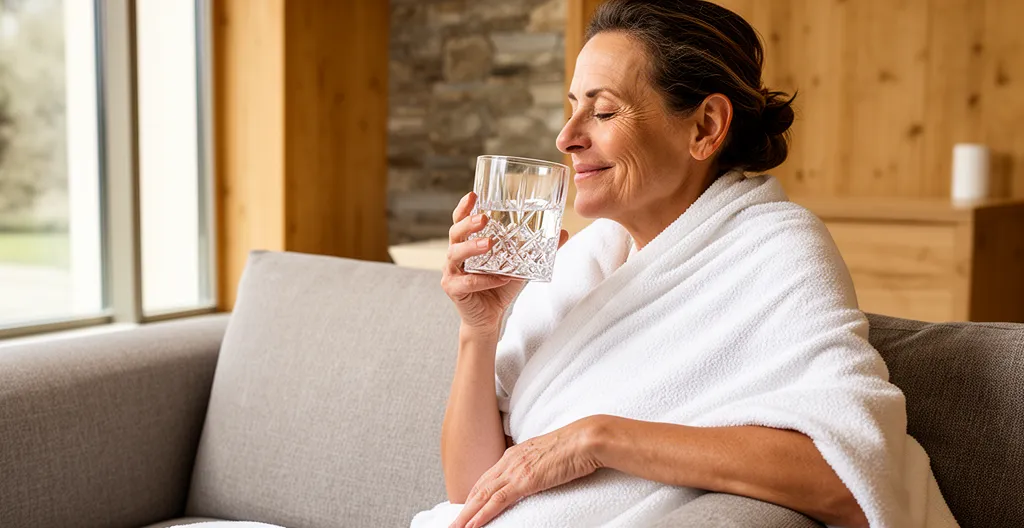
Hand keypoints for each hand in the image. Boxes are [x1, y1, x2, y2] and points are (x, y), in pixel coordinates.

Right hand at [441, 191, 568, 331]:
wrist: (490, 317)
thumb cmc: (500, 286)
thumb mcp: (521, 264)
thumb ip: (537, 249)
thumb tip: (563, 233)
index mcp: (468, 243)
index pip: (461, 220)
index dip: (464, 208)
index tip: (473, 195)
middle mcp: (456, 254)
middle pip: (455, 232)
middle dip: (467, 223)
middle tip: (483, 218)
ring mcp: (452, 272)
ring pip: (455, 254)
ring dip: (472, 247)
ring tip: (489, 243)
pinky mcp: (453, 289)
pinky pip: (467, 282)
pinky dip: (484, 280)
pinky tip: (501, 278)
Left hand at [449, 416, 604, 527]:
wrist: (587, 439)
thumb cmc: (575, 446)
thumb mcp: (549, 455)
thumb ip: (536, 465)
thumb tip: (536, 475)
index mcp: (515, 453)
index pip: (487, 478)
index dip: (474, 495)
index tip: (465, 508)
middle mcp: (510, 460)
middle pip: (479, 488)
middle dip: (464, 508)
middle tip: (452, 524)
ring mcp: (515, 470)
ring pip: (482, 496)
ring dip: (466, 516)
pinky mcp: (524, 480)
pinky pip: (497, 501)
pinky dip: (481, 515)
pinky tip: (471, 526)